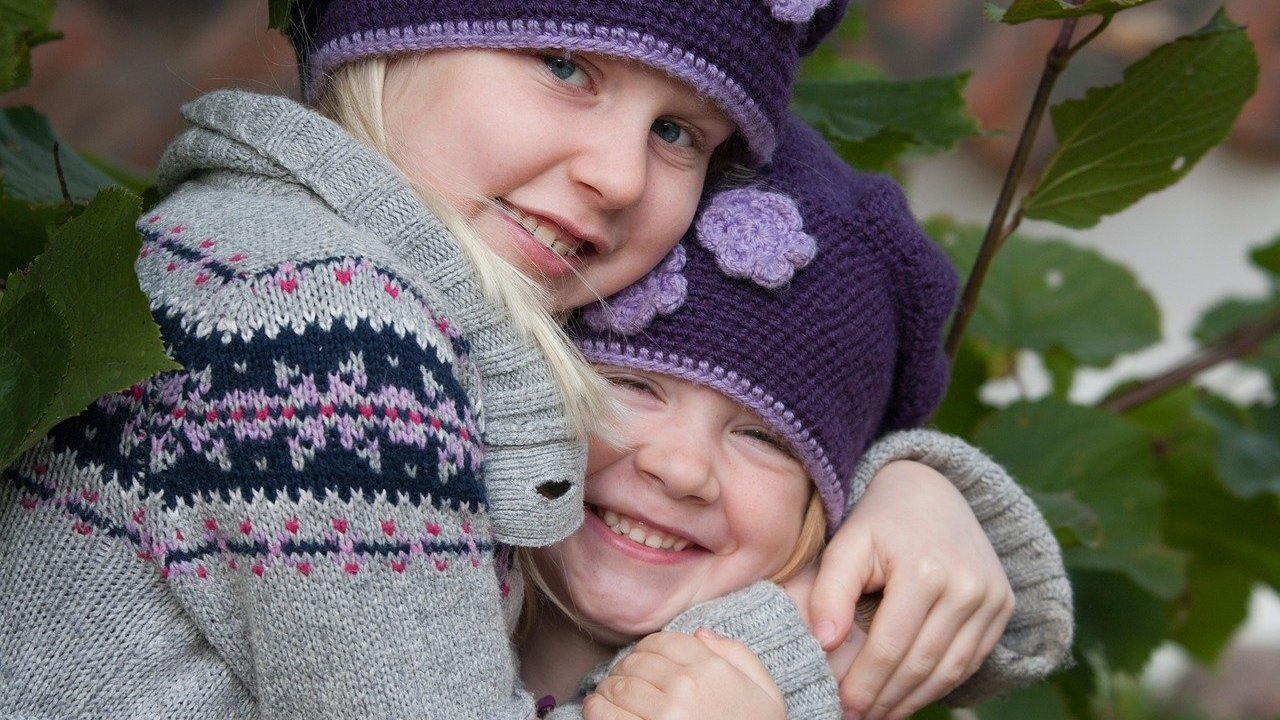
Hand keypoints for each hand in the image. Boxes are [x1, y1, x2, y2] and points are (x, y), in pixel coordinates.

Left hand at [583, 630, 784, 719]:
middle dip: (627, 668)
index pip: (663, 642)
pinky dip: (595, 708)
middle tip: (624, 679)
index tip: (644, 662)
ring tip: (609, 694)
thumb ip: (738, 655)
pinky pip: (605, 714)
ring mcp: (663, 717)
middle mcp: (686, 688)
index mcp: (712, 670)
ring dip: (609, 688)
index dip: (648, 649)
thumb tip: (700, 634)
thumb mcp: (766, 694)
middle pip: (637, 662)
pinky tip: (598, 709)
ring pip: (618, 685)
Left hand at [806, 460, 1014, 719]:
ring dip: (914, 700)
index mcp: (925, 569)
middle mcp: (967, 586)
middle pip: (922, 664)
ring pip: (950, 669)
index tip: (841, 706)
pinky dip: (940, 684)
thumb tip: (823, 642)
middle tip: (856, 719)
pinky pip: (970, 660)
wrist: (933, 490)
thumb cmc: (880, 520)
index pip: (891, 645)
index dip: (866, 683)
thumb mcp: (848, 543)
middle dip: (887, 699)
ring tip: (881, 715)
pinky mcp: (1002, 606)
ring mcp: (991, 597)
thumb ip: (830, 590)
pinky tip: (910, 696)